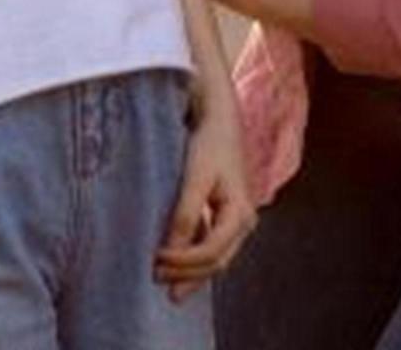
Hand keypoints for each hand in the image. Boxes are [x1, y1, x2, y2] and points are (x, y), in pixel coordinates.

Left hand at [156, 97, 256, 300]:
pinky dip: (194, 256)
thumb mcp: (195, 177)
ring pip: (215, 257)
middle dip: (188, 275)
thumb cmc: (209, 144)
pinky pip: (211, 244)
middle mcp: (244, 222)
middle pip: (216, 261)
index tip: (156, 260)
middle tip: (157, 281)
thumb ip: (185, 213)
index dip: (184, 262)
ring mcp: (237, 220)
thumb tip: (170, 250)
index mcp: (241, 214)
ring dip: (191, 270)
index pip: (211, 252)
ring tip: (166, 282)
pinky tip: (176, 261)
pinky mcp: (226, 215)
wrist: (220, 118)